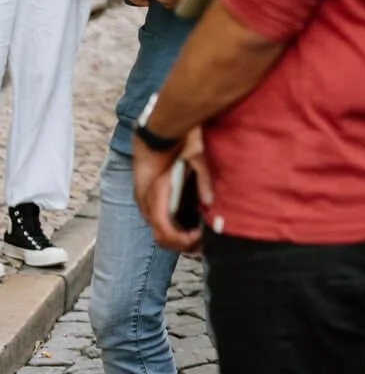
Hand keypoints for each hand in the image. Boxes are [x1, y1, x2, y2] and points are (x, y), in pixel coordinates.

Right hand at [134, 127, 210, 253]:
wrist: (157, 128)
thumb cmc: (176, 140)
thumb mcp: (195, 154)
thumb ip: (203, 177)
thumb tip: (209, 201)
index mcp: (156, 193)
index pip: (163, 230)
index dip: (181, 240)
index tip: (200, 236)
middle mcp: (146, 201)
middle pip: (160, 237)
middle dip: (182, 245)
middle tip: (203, 243)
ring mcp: (145, 200)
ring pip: (158, 231)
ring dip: (177, 239)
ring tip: (198, 237)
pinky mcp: (148, 198)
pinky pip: (158, 220)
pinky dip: (172, 229)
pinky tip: (189, 225)